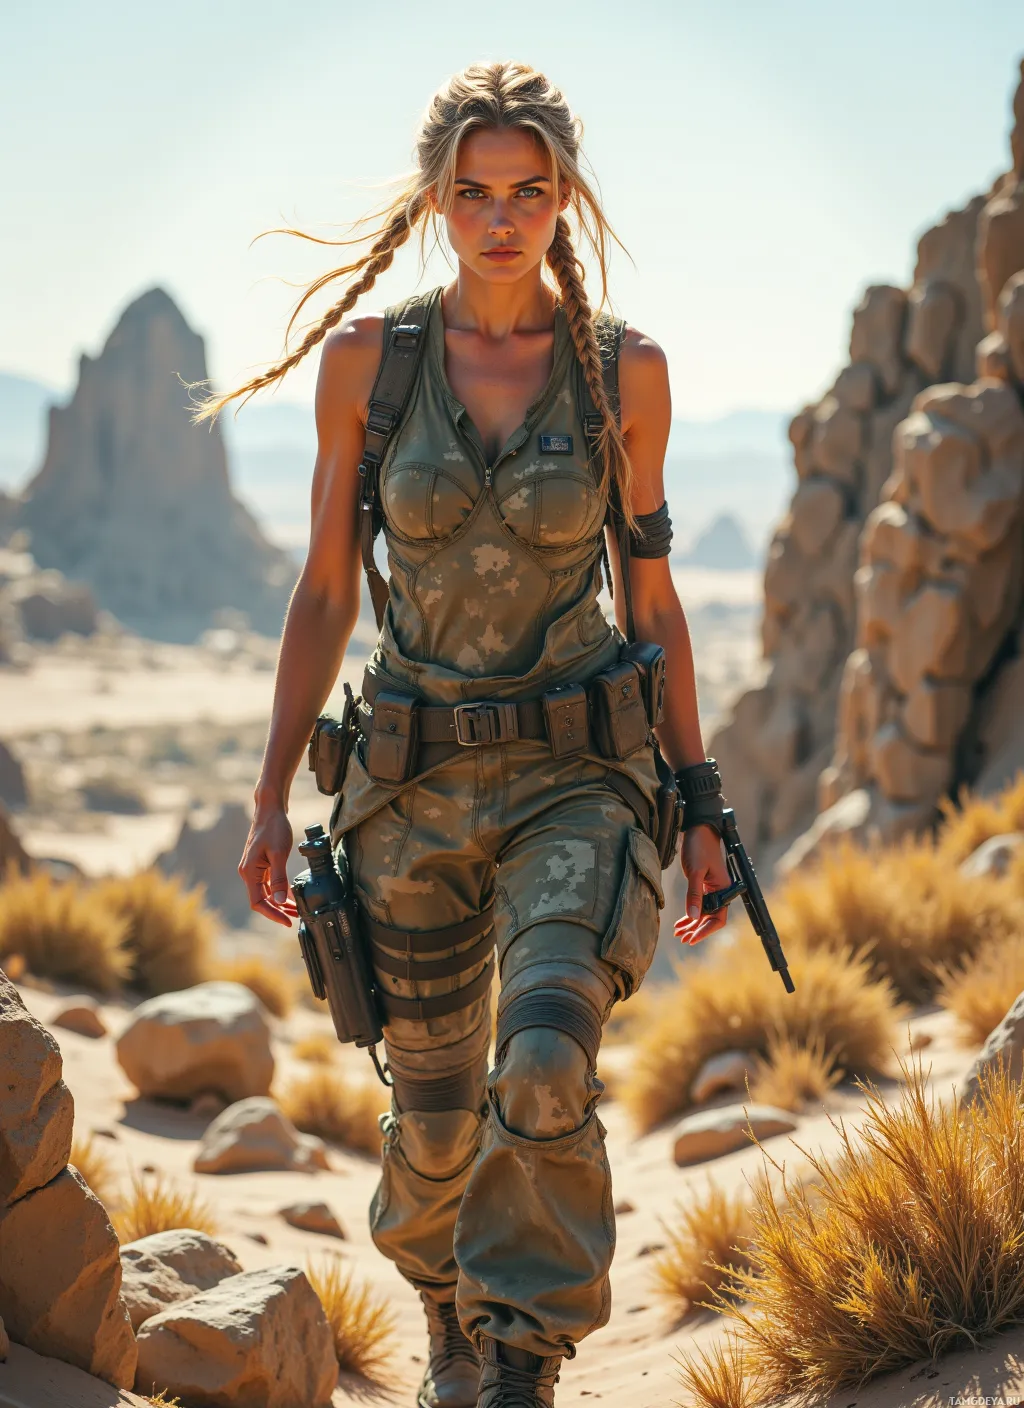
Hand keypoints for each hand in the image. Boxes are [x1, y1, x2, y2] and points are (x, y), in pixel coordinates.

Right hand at [239, 805, 297, 926]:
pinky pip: (269, 884)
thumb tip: (280, 901)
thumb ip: (279, 878)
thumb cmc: (274, 828)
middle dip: (278, 911)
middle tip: (295, 917)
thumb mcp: (278, 853)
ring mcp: (254, 869)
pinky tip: (291, 896)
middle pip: (261, 900)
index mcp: (249, 872)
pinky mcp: (261, 865)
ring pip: (266, 893)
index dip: (272, 914)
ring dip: (280, 903)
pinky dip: (279, 891)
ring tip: (296, 909)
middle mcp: (248, 873)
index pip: (257, 902)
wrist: (270, 809)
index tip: (287, 921)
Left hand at [673, 824, 731, 946]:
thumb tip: (694, 917)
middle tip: (683, 939)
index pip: (717, 918)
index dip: (705, 931)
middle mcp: (720, 891)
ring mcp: (712, 889)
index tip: (692, 939)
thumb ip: (694, 895)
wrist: (699, 829)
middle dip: (697, 930)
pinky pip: (699, 904)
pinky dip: (691, 913)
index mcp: (723, 889)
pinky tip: (681, 922)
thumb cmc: (699, 847)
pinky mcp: (704, 885)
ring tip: (679, 934)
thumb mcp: (695, 871)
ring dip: (692, 924)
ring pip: (704, 913)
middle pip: (711, 918)